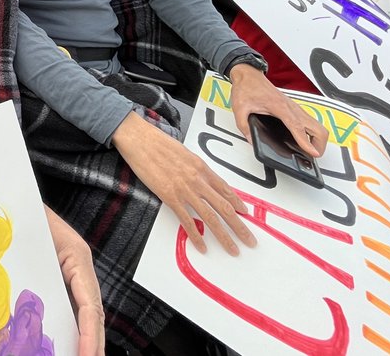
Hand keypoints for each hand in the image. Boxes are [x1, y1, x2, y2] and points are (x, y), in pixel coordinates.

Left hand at [44, 206, 104, 355]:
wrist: (21, 195)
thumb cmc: (29, 211)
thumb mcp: (34, 237)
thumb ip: (35, 265)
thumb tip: (29, 303)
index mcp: (78, 258)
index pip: (90, 306)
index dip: (88, 334)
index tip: (86, 355)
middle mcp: (80, 268)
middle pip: (92, 315)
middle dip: (91, 344)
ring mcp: (73, 274)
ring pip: (83, 314)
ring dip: (83, 339)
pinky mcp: (63, 277)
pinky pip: (70, 306)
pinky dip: (71, 328)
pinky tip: (67, 343)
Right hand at [111, 112, 253, 255]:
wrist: (139, 139)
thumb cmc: (158, 143)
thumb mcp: (183, 153)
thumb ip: (195, 168)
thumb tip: (202, 180)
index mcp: (202, 167)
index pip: (226, 189)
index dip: (238, 203)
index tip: (246, 214)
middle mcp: (197, 180)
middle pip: (224, 207)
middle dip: (239, 227)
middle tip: (250, 240)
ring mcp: (185, 189)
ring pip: (210, 217)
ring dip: (224, 236)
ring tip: (233, 249)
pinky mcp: (170, 197)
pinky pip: (187, 221)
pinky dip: (196, 236)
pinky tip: (203, 247)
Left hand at [229, 64, 328, 159]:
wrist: (248, 74)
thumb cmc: (246, 87)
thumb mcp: (240, 109)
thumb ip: (244, 127)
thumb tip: (251, 141)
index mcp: (280, 107)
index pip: (298, 127)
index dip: (306, 142)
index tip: (313, 153)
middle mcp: (291, 107)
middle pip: (317, 127)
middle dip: (319, 144)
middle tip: (312, 156)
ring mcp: (294, 107)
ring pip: (316, 124)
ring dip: (317, 138)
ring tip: (310, 150)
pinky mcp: (293, 108)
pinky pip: (309, 121)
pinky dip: (311, 132)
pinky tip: (304, 139)